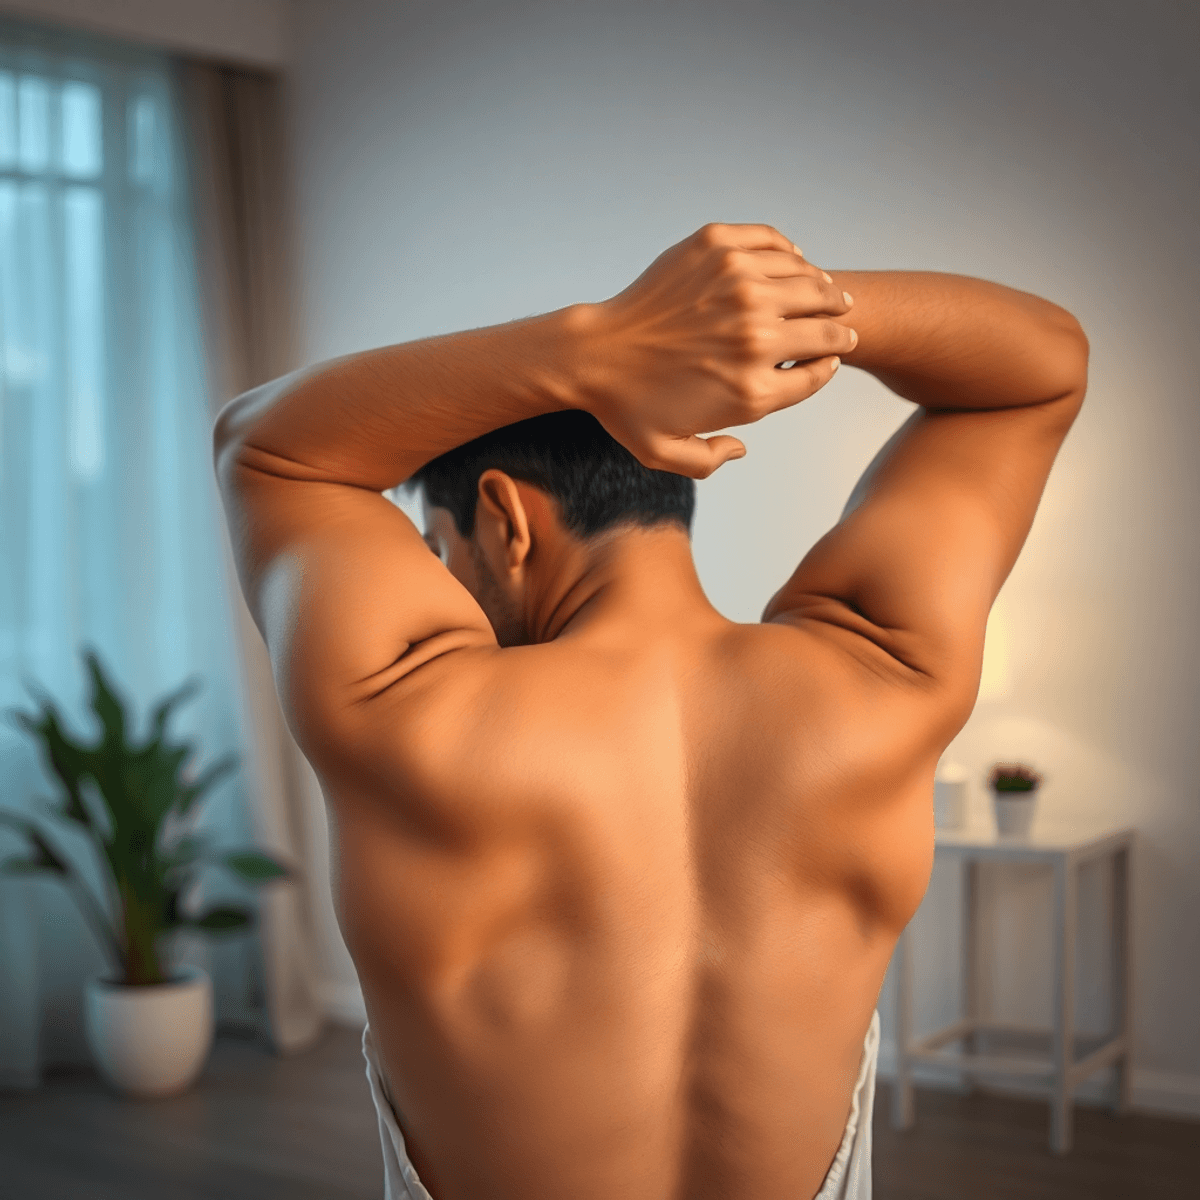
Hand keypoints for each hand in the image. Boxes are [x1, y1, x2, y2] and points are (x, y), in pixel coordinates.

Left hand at [575, 222, 855, 478]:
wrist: (592, 355)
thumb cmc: (627, 409)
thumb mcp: (667, 454)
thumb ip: (711, 459)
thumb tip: (742, 447)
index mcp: (753, 390)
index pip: (818, 371)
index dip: (830, 362)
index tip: (831, 356)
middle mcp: (754, 336)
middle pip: (824, 325)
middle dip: (839, 324)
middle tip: (842, 318)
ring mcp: (737, 286)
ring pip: (807, 280)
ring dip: (822, 287)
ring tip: (825, 290)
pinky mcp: (717, 249)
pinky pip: (774, 244)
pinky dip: (791, 252)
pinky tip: (794, 260)